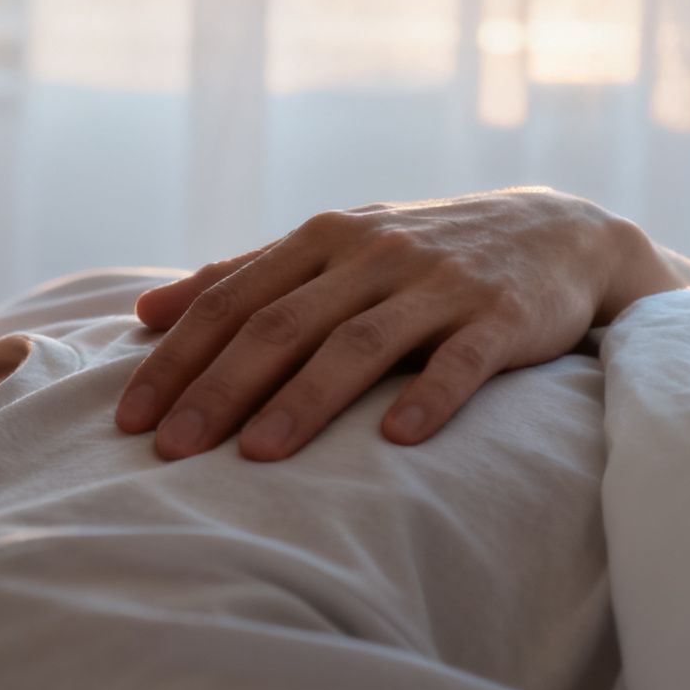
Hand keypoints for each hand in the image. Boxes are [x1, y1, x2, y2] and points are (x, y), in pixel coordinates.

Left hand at [116, 188, 688, 461]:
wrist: (560, 233)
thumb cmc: (420, 253)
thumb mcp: (329, 248)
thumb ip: (241, 277)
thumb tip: (145, 312)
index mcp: (320, 240)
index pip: (230, 302)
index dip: (176, 359)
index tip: (130, 417)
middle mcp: (370, 255)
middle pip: (279, 325)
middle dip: (218, 389)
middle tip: (170, 450)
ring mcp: (437, 285)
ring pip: (357, 345)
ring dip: (303, 402)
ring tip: (256, 456)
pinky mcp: (501, 317)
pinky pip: (460, 361)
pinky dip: (428, 397)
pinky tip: (397, 441)